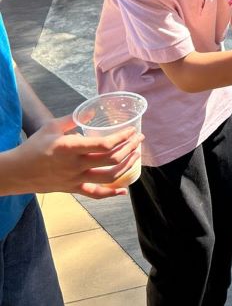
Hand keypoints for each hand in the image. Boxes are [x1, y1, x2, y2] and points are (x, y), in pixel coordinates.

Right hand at [12, 115, 143, 197]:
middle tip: (139, 139)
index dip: (122, 138)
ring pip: (109, 177)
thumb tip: (91, 111)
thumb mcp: (51, 127)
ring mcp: (76, 179)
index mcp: (71, 148)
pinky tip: (124, 190)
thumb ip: (73, 119)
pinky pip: (96, 194)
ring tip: (136, 155)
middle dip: (130, 148)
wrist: (18, 172)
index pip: (104, 145)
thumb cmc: (34, 146)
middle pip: (112, 160)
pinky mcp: (74, 189)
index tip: (132, 131)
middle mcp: (76, 165)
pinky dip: (112, 194)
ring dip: (127, 166)